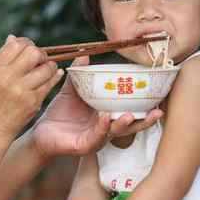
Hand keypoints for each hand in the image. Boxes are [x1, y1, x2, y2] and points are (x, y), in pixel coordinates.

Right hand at [0, 35, 63, 139]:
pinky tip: (54, 74)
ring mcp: (22, 91)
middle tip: (38, 58)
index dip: (25, 43)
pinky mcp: (33, 102)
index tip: (28, 47)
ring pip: (46, 67)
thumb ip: (1, 57)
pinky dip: (54, 76)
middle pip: (33, 53)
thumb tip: (13, 38)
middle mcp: (9, 78)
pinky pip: (50, 83)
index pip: (16, 45)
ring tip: (45, 67)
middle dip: (39, 53)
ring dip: (49, 65)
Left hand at [32, 56, 162, 158]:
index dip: (144, 108)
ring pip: (115, 133)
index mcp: (106, 116)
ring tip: (130, 115)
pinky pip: (95, 137)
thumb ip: (80, 74)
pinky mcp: (84, 146)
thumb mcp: (71, 91)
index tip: (158, 98)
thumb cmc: (59, 114)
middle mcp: (105, 129)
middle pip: (130, 126)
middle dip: (144, 121)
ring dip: (124, 124)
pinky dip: (101, 127)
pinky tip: (104, 117)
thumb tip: (85, 54)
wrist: (41, 132)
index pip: (130, 112)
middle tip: (158, 112)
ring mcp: (96, 139)